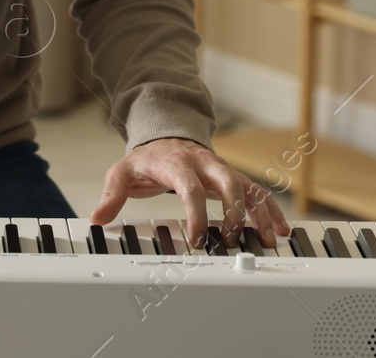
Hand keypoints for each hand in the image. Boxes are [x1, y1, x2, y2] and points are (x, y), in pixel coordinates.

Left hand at [88, 136, 289, 250]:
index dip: (196, 214)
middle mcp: (203, 164)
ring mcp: (220, 169)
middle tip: (231, 240)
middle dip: (233, 213)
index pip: (189, 188)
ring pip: (247, 187)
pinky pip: (256, 191)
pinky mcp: (231, 176)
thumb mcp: (123, 172)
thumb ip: (111, 195)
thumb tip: (97, 217)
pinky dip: (269, 209)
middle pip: (228, 182)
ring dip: (259, 213)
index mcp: (176, 163)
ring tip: (266, 239)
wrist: (165, 135)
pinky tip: (279, 229)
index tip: (199, 238)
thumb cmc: (146, 159)